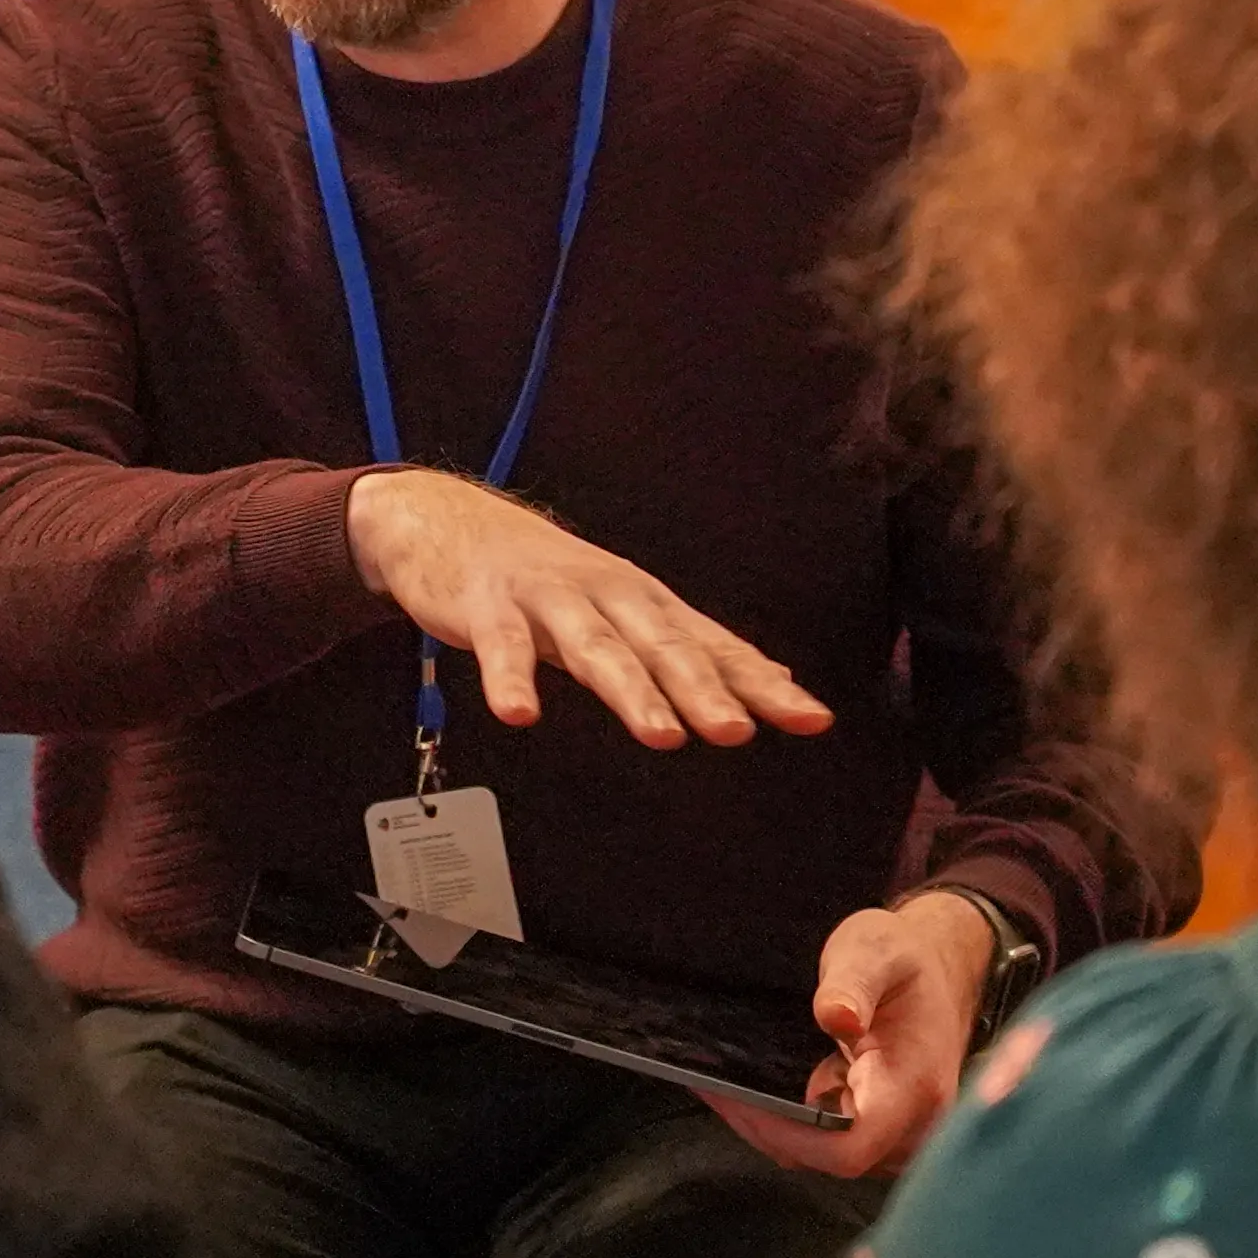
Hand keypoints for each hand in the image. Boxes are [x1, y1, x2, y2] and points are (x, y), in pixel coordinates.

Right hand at [347, 467, 833, 750]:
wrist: (446, 519)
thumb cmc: (543, 575)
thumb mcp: (623, 607)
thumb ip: (691, 646)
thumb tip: (771, 676)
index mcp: (645, 602)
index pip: (715, 646)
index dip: (763, 683)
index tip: (812, 719)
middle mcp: (608, 595)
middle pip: (663, 646)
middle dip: (704, 689)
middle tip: (738, 731)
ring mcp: (549, 599)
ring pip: (596, 647)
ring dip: (631, 691)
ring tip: (661, 737)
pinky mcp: (490, 607)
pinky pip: (503, 647)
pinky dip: (511, 679)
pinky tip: (520, 714)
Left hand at [710, 889, 998, 1175]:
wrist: (943, 972)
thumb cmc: (905, 959)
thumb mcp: (875, 950)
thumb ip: (853, 981)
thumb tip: (836, 1016)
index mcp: (914, 1085)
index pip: (851, 1148)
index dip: (792, 1137)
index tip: (743, 1100)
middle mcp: (917, 1124)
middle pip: (832, 1161)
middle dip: (770, 1130)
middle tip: (715, 1087)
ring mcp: (903, 1135)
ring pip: (828, 1160)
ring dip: (777, 1130)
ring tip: (726, 1088)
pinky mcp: (887, 1135)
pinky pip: (834, 1147)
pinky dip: (794, 1127)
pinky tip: (759, 1095)